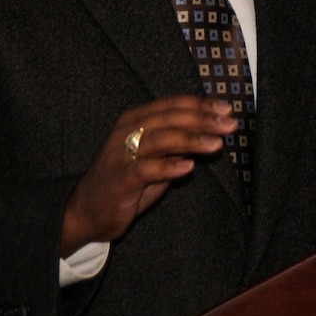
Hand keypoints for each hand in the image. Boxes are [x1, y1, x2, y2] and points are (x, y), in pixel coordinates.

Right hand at [62, 96, 235, 253]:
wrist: (87, 210)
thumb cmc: (127, 182)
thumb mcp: (155, 158)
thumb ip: (177, 144)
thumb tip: (212, 131)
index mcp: (136, 119)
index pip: (173, 105)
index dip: (201, 105)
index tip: (227, 109)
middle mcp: (127, 131)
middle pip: (169, 118)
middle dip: (202, 120)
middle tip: (229, 125)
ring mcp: (121, 154)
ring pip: (159, 139)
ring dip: (190, 139)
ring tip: (215, 144)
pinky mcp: (118, 179)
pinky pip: (145, 169)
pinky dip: (168, 167)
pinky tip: (188, 167)